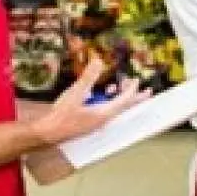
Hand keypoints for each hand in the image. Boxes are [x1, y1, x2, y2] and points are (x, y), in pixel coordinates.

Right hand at [31, 58, 151, 143]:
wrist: (49, 133)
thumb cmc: (61, 116)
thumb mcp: (75, 93)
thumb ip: (88, 77)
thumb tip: (98, 62)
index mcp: (104, 114)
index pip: (124, 101)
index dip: (132, 90)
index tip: (136, 81)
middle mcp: (103, 120)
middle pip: (124, 108)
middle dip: (135, 99)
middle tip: (147, 92)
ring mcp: (97, 123)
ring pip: (115, 110)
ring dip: (119, 99)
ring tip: (118, 88)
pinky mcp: (90, 124)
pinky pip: (105, 112)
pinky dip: (108, 103)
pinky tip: (99, 96)